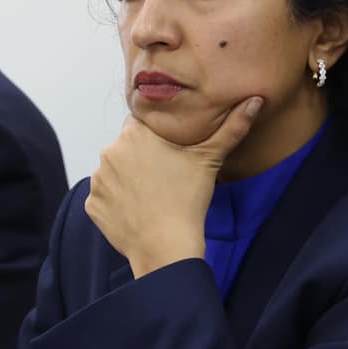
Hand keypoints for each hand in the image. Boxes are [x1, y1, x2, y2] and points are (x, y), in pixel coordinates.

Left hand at [85, 99, 262, 276]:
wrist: (166, 248)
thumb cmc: (188, 201)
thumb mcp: (210, 160)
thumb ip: (232, 127)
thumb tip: (255, 100)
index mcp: (134, 133)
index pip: (143, 122)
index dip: (158, 135)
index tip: (170, 150)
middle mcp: (109, 151)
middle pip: (127, 146)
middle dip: (142, 156)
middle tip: (165, 175)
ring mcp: (97, 179)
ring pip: (115, 171)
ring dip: (128, 178)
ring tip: (152, 194)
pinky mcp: (92, 205)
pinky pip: (105, 196)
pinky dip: (118, 201)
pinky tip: (138, 210)